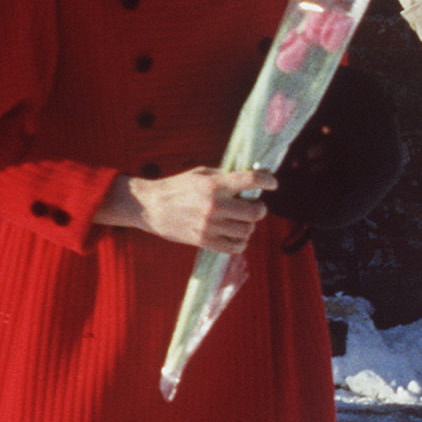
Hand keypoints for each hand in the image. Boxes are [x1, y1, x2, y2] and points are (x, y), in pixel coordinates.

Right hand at [97, 168, 276, 253]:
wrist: (149, 206)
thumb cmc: (177, 187)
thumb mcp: (200, 173)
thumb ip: (226, 176)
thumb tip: (252, 177)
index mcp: (214, 185)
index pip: (251, 181)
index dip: (267, 181)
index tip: (272, 183)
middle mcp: (215, 205)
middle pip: (256, 212)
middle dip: (259, 208)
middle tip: (254, 206)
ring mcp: (210, 225)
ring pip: (248, 230)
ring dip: (249, 226)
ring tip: (241, 221)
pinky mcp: (204, 241)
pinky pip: (235, 247)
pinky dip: (241, 243)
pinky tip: (236, 236)